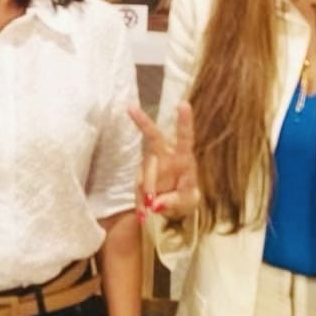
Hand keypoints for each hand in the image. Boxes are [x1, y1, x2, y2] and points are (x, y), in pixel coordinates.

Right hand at [129, 101, 199, 221]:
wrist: (173, 208)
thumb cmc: (185, 198)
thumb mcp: (185, 202)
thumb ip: (173, 202)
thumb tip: (155, 204)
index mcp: (184, 159)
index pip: (185, 138)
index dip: (184, 122)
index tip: (183, 104)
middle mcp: (166, 156)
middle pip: (153, 137)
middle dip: (142, 122)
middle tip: (130, 108)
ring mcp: (151, 164)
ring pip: (145, 172)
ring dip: (149, 189)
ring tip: (154, 208)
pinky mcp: (141, 175)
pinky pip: (139, 187)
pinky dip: (141, 200)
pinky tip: (145, 211)